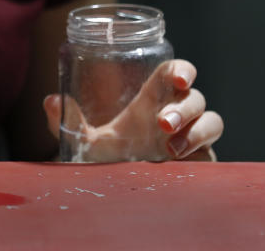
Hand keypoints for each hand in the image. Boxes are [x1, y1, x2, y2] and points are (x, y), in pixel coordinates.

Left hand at [43, 59, 222, 161]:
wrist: (117, 195)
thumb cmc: (106, 161)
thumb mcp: (83, 142)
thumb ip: (67, 121)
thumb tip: (51, 101)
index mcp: (151, 100)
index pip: (174, 73)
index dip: (182, 70)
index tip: (177, 77)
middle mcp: (175, 114)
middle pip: (195, 96)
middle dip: (182, 106)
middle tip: (160, 123)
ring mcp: (191, 137)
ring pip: (211, 120)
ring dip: (196, 129)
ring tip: (170, 148)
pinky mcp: (201, 161)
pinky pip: (213, 151)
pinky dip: (201, 151)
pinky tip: (181, 162)